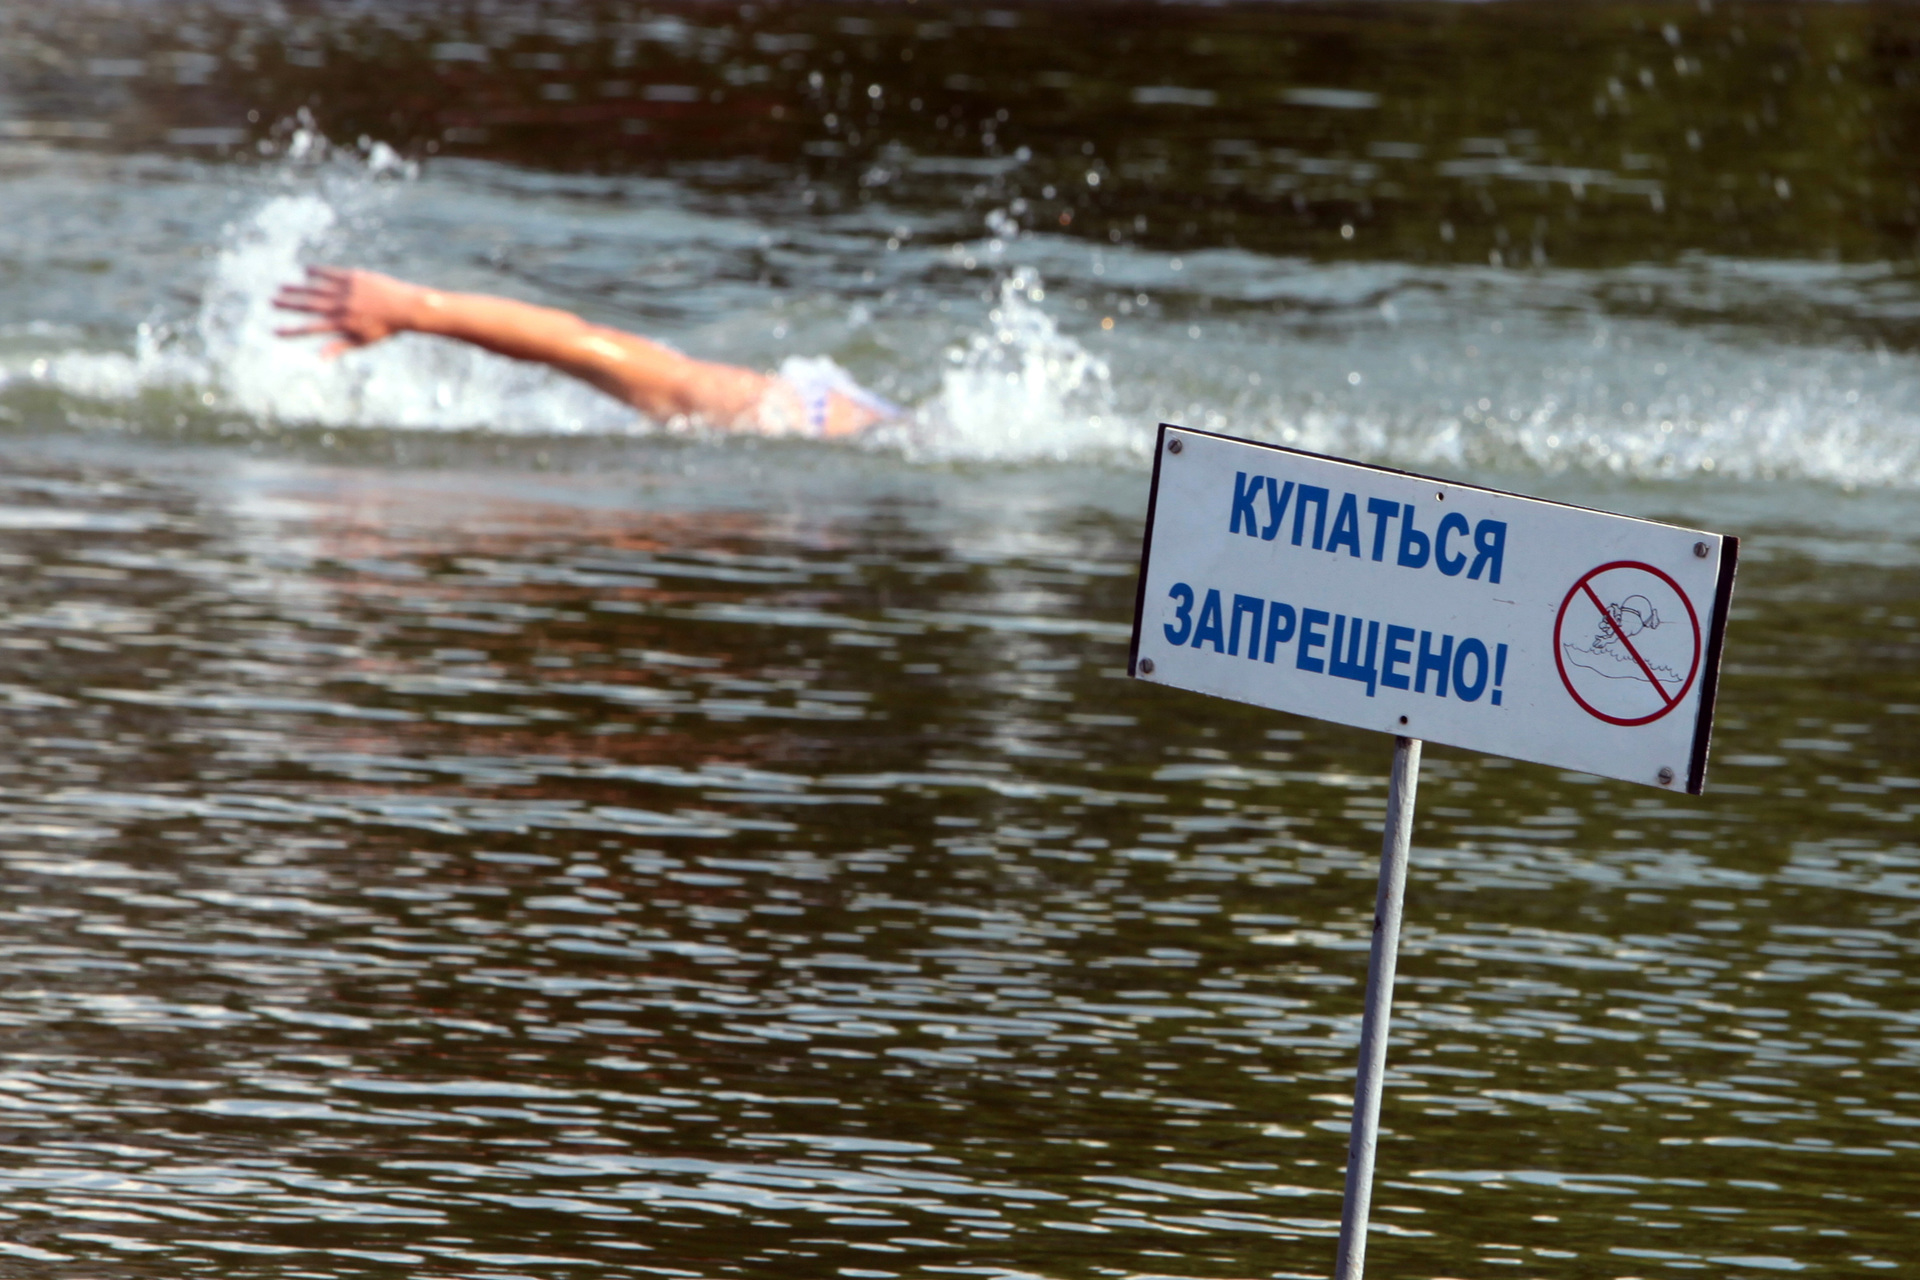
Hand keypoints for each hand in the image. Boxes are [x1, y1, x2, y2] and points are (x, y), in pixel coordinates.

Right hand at [272, 266, 418, 356]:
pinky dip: (317, 272)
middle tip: (272, 301)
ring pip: (317, 289)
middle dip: (289, 305)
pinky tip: (306, 271)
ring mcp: (347, 291)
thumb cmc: (385, 327)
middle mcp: (343, 308)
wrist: (407, 308)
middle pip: (309, 306)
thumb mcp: (363, 341)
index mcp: (343, 325)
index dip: (292, 331)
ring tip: (282, 287)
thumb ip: (340, 346)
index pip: (312, 329)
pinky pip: (331, 273)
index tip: (275, 331)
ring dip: (298, 288)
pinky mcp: (355, 277)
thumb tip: (320, 358)